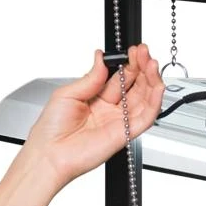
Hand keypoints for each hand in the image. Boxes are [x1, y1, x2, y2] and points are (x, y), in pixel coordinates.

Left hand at [22, 45, 164, 190]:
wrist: (49, 155)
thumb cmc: (50, 130)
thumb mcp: (68, 93)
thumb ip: (90, 77)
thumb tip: (101, 58)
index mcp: (96, 99)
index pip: (119, 78)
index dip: (128, 64)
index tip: (132, 51)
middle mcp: (110, 110)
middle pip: (135, 86)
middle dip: (142, 68)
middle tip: (144, 53)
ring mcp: (119, 122)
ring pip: (144, 100)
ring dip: (151, 81)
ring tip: (152, 64)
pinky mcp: (125, 134)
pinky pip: (146, 117)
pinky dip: (155, 102)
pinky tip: (156, 87)